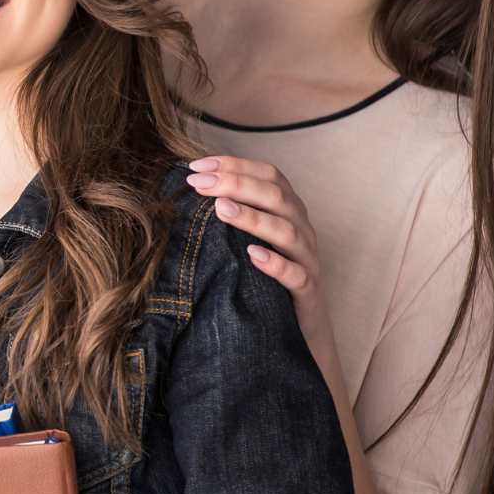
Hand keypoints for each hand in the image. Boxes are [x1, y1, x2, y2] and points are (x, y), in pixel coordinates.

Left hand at [188, 156, 341, 384]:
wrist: (299, 329)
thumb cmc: (264, 276)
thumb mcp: (246, 240)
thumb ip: (229, 213)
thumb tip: (185, 188)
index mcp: (288, 210)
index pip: (268, 174)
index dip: (235, 164)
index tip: (196, 165)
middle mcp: (301, 228)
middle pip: (275, 196)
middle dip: (236, 184)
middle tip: (199, 184)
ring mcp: (307, 259)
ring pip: (287, 231)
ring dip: (253, 218)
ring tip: (221, 210)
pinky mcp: (307, 291)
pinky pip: (297, 275)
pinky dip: (276, 263)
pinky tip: (252, 256)